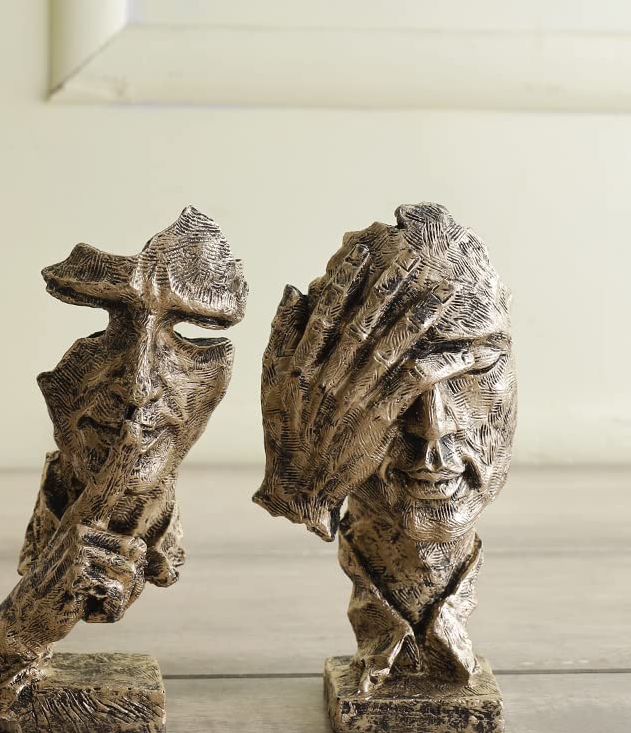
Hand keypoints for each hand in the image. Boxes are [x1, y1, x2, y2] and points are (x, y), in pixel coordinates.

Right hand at [5, 425, 146, 643]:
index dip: (123, 457)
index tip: (133, 427)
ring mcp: (75, 546)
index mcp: (86, 519)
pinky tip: (83, 607)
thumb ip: (123, 555)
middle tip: (95, 588)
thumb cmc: (73, 588)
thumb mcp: (97, 564)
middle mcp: (79, 525)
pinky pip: (117, 593)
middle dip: (128, 581)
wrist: (32, 614)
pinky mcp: (75, 571)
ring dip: (118, 597)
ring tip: (88, 595)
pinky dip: (108, 611)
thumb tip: (146, 553)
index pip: (109, 485)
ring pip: (130, 574)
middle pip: (137, 551)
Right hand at [254, 231, 461, 539]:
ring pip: (391, 350)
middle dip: (388, 289)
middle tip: (411, 259)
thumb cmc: (285, 427)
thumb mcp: (271, 379)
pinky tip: (462, 353)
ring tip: (441, 295)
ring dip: (419, 320)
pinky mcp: (379, 420)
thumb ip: (281, 333)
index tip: (364, 251)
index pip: (326, 312)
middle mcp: (328, 377)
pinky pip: (413, 387)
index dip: (346, 279)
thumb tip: (295, 290)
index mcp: (300, 364)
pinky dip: (439, 367)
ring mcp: (355, 398)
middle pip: (363, 324)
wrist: (299, 481)